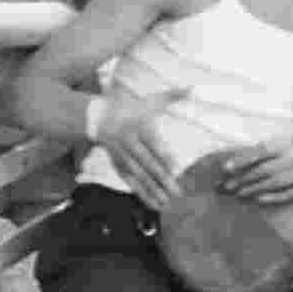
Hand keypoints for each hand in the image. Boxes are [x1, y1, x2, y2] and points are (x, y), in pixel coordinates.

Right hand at [98, 85, 192, 211]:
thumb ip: (172, 96)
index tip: (175, 167)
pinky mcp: (118, 166)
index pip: (152, 143)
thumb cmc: (132, 109)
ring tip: (166, 203)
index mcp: (139, 126)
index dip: (163, 155)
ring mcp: (123, 156)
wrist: (100, 118)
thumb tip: (192, 88)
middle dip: (161, 179)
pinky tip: (154, 204)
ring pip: (138, 176)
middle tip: (177, 191)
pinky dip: (141, 193)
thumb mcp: (150, 101)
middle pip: (147, 163)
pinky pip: (130, 182)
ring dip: (152, 190)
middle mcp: (129, 142)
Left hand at [218, 140, 292, 203]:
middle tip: (227, 186)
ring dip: (254, 188)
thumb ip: (266, 151)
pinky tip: (259, 200)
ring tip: (239, 193)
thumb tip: (238, 158)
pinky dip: (274, 197)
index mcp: (287, 144)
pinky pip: (290, 193)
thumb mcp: (287, 146)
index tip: (226, 168)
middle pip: (265, 169)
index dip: (243, 159)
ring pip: (275, 182)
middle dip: (244, 178)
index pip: (261, 151)